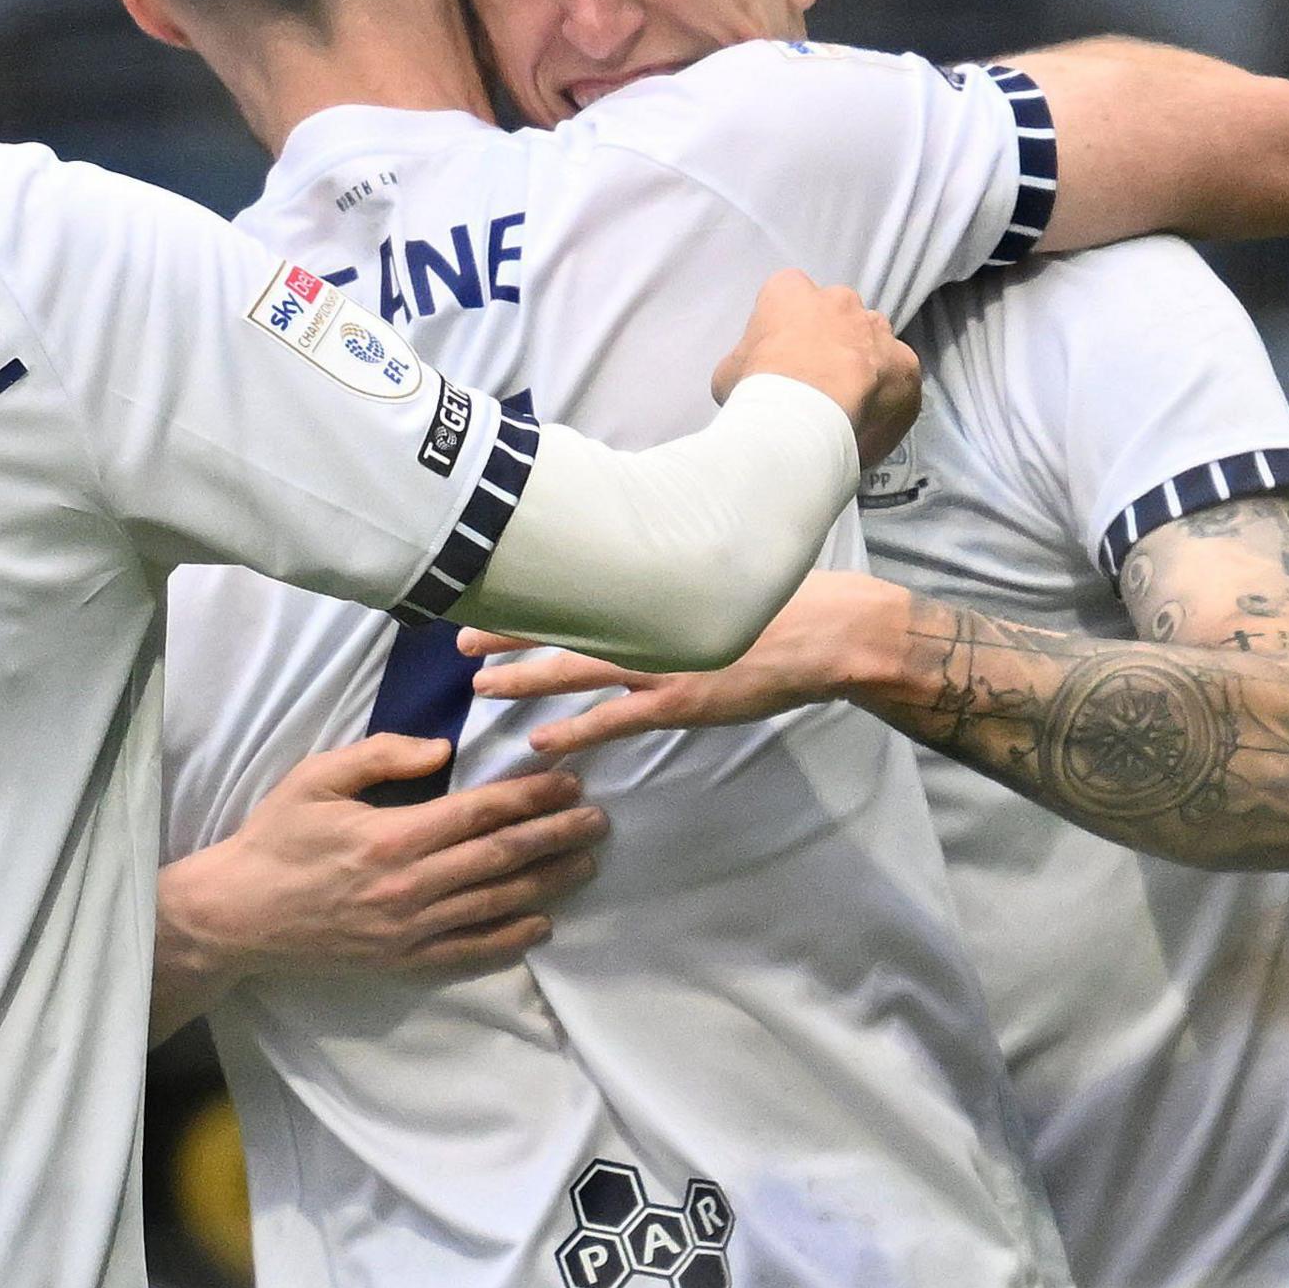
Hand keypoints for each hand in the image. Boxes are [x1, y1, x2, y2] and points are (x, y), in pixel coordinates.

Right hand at [162, 735, 606, 983]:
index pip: (481, 812)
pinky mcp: (403, 962)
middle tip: (599, 820)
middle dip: (556, 835)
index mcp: (392, 837)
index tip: (568, 782)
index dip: (531, 796)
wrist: (238, 916)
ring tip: (587, 863)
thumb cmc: (275, 839)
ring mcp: (410, 931)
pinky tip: (542, 924)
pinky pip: (471, 953)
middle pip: (502, 857)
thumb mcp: (316, 779)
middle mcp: (410, 887)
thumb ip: (381, 757)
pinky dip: (511, 940)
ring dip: (549, 882)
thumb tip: (443, 748)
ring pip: (497, 905)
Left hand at [461, 571, 909, 759]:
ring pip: (575, 670)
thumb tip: (634, 546)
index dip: (529, 581)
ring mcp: (661, 663)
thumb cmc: (778, 593)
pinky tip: (541, 742)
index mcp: (657, 582)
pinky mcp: (680, 701)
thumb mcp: (718, 563)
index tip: (488, 578)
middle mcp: (649, 620)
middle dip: (507, 632)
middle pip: (560, 621)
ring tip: (479, 689)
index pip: (576, 578)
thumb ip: (674, 563)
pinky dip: (575, 731)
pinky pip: (615, 720)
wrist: (829, 631)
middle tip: (459, 639)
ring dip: (524, 680)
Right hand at [711, 269, 917, 463]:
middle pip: (838, 312)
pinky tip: (871, 416)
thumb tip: (756, 379)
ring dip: (864, 360)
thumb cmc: (759, 389)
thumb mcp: (729, 373)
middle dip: (831, 338)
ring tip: (847, 399)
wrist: (803, 421)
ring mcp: (878, 330)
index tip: (782, 354)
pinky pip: (898, 374)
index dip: (786, 325)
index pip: (788, 293)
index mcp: (790, 292)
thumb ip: (748, 361)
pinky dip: (888, 392)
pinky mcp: (907, 364)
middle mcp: (840, 300)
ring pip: (873, 339)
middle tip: (817, 378)